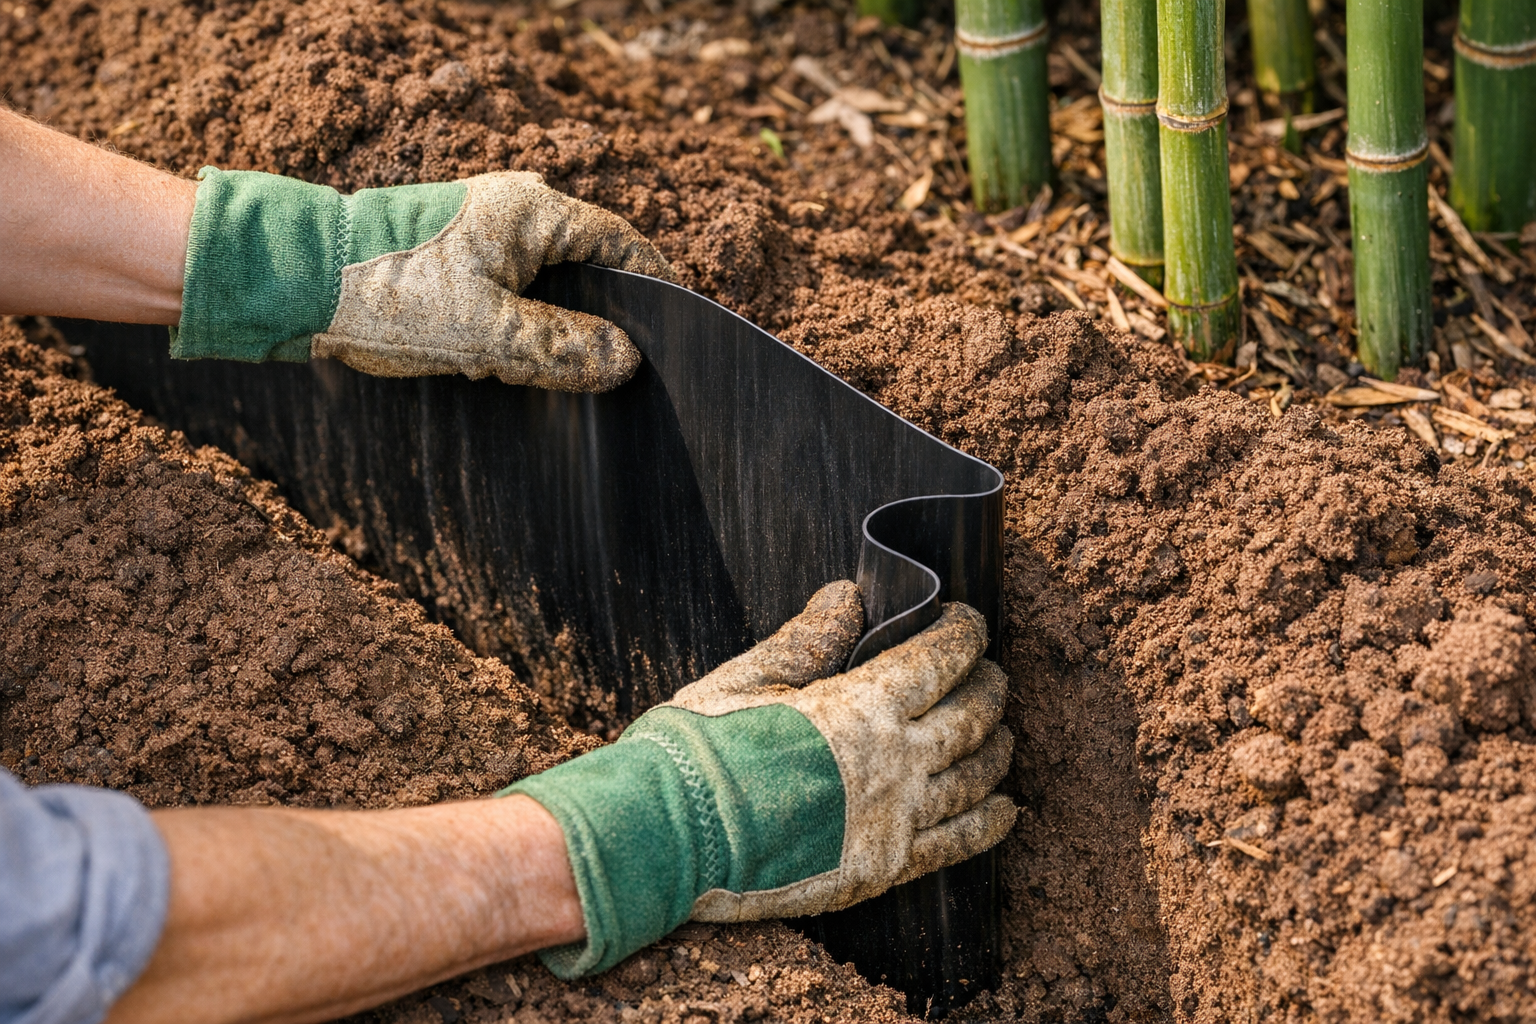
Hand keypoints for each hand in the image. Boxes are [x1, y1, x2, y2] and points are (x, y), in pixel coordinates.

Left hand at [175, 168, 672, 391]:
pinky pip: (517, 291)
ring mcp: (485, 231)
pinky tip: (525, 365)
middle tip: (630, 370)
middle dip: (610, 316)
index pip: (623, 245)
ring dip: (563, 326)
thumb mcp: (489, 335)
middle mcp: (515, 209)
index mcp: (534, 210)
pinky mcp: (458, 257)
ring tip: (577, 376)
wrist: (295, 282)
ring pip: (552, 283)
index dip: (656, 290)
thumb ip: (564, 347)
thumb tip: (627, 360)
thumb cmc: (387, 294)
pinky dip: (528, 326)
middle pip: (591, 264)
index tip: (681, 335)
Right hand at [507, 581, 1015, 977]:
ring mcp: (891, 822)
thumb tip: (848, 595)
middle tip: (991, 672)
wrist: (663, 836)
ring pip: (972, 779)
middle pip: (969, 718)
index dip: (964, 635)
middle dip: (988, 687)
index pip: (939, 661)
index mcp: (862, 707)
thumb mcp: (749, 675)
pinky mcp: (878, 870)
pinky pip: (954, 846)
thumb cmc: (697, 749)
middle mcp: (892, 765)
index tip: (970, 621)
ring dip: (996, 749)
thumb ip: (809, 637)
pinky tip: (1006, 810)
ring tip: (1002, 733)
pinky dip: (988, 825)